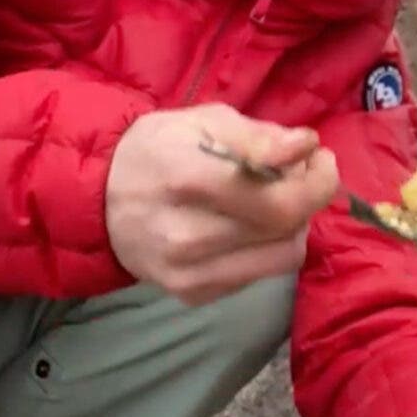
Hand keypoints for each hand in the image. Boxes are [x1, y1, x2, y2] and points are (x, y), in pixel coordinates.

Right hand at [105, 104, 339, 304]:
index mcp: (188, 179)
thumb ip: (257, 137)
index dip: (316, 180)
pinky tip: (247, 225)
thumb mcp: (203, 122)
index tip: (318, 156)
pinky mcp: (192, 295)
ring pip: (284, 257)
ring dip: (293, 225)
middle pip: (287, 228)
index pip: (279, 198)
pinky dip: (267, 247)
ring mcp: (189, 273)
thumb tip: (305, 147)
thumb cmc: (157, 150)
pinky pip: (260, 274)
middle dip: (309, 196)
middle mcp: (187, 235)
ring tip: (274, 200)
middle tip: (302, 173)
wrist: (98, 201)